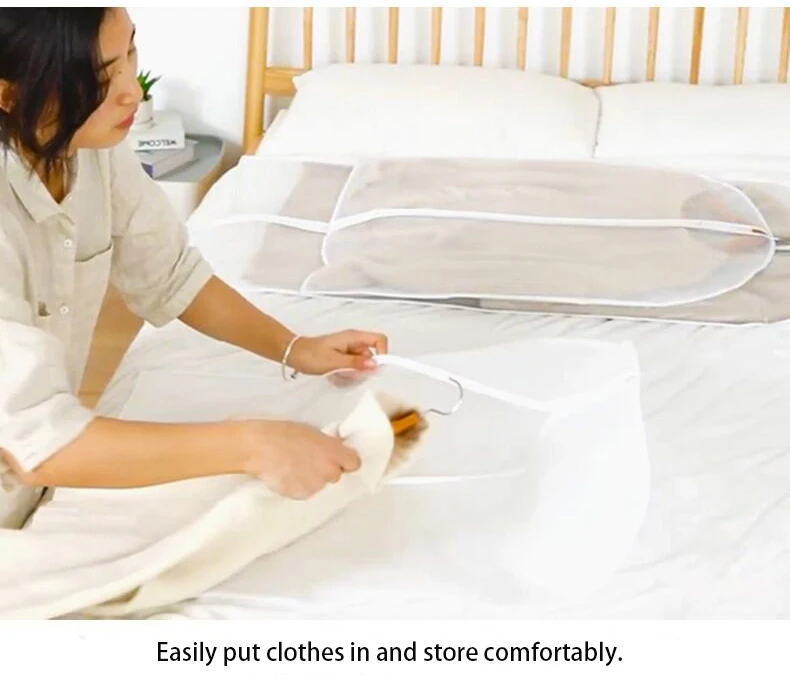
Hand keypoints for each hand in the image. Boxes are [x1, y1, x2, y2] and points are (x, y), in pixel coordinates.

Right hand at [240, 420, 361, 498]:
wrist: (258, 447)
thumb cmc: (283, 433)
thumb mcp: (312, 431)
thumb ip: (328, 443)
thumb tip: (338, 448)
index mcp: (333, 452)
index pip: (354, 463)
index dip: (346, 461)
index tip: (337, 459)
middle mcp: (328, 471)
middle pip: (336, 475)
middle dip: (326, 469)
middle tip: (309, 460)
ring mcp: (315, 485)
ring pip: (319, 484)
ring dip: (312, 478)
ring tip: (294, 467)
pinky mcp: (300, 495)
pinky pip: (305, 491)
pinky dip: (298, 486)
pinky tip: (287, 475)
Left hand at [287, 329, 388, 375]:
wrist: (293, 354)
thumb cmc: (311, 355)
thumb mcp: (334, 361)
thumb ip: (355, 363)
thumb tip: (375, 364)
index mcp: (354, 337)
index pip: (379, 340)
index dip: (382, 353)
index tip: (374, 369)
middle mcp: (354, 341)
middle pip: (372, 355)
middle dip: (363, 369)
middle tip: (348, 374)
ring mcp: (349, 349)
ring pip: (362, 363)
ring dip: (354, 373)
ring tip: (338, 374)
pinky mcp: (344, 356)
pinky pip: (353, 367)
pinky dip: (347, 373)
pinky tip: (336, 375)